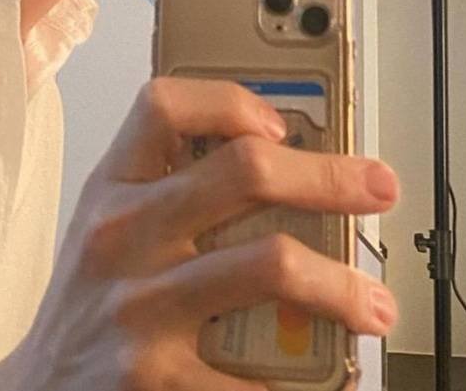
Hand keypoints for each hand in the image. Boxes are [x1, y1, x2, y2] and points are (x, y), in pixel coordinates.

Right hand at [3, 77, 398, 390]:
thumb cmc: (89, 298)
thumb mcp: (110, 224)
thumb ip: (168, 188)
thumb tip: (274, 161)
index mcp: (113, 187)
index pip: (165, 105)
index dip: (232, 102)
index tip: (281, 124)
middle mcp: (123, 235)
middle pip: (245, 170)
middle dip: (329, 176)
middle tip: (376, 186)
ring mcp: (139, 307)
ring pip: (270, 264)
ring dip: (342, 285)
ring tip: (374, 304)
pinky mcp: (154, 380)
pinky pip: (255, 375)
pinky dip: (304, 379)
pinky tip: (322, 376)